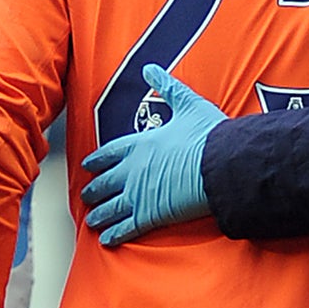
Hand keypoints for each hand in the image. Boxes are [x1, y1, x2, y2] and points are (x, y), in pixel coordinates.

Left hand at [81, 66, 225, 246]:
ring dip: (99, 214)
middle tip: (87, 195)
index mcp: (140, 144)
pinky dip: (114, 234)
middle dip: (94, 189)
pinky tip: (106, 240)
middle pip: (105, 182)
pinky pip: (126, 227)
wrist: (221, 165)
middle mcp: (133, 169)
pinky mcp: (150, 215)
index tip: (88, 165)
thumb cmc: (209, 136)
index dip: (97, 160)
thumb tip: (151, 67)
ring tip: (92, 220)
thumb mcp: (188, 104)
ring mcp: (139, 194)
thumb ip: (167, 87)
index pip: (110, 153)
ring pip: (110, 207)